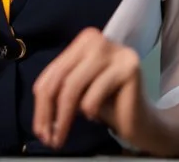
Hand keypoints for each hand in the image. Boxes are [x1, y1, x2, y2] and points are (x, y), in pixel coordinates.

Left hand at [31, 27, 154, 149]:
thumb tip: (39, 105)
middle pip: (60, 78)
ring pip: (73, 87)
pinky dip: (89, 112)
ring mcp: (115, 51)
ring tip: (61, 136)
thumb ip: (57, 87)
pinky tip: (98, 116)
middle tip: (46, 138)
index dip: (41, 103)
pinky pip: (93, 97)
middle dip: (48, 112)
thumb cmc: (106, 104)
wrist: (141, 120)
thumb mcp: (76, 91)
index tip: (38, 129)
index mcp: (84, 41)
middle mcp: (98, 39)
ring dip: (63, 118)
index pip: (53, 71)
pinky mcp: (129, 68)